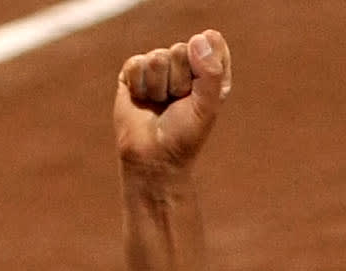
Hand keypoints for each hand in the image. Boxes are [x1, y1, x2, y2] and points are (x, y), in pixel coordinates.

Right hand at [113, 30, 229, 176]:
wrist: (152, 157)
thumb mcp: (207, 106)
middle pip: (181, 49)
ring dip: (158, 88)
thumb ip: (211, 72)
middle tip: (176, 104)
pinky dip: (139, 87)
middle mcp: (184, 63)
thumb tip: (197, 39)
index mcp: (209, 69)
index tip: (200, 92)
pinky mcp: (134, 71)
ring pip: (158, 57)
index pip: (211, 42)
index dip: (205, 65)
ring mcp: (158, 65)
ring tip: (159, 104)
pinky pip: (136, 64)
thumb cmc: (184, 135)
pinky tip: (142, 100)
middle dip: (178, 81)